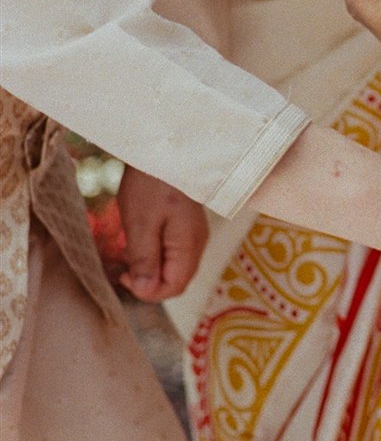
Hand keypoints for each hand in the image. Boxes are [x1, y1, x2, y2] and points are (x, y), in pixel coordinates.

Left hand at [116, 167, 208, 301]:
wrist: (166, 148)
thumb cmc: (152, 183)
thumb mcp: (141, 223)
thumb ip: (144, 259)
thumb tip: (145, 290)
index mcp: (188, 246)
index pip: (174, 288)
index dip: (148, 292)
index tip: (123, 275)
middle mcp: (197, 243)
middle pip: (176, 279)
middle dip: (149, 280)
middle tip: (123, 266)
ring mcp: (193, 233)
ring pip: (173, 266)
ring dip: (150, 267)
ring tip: (128, 251)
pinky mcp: (186, 224)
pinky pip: (172, 251)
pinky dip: (155, 253)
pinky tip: (140, 239)